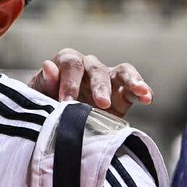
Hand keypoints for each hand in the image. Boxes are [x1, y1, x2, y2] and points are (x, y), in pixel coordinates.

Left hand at [27, 48, 152, 116]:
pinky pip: (133, 89)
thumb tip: (48, 66)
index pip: (71, 63)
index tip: (66, 101)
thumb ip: (44, 83)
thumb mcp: (38, 96)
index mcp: (66, 63)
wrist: (55, 124)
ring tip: (140, 91)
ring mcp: (107, 80)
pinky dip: (142, 91)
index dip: (69, 80)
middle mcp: (88, 67)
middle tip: (101, 104)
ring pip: (122, 72)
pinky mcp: (121, 95)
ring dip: (131, 80)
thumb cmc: (43, 105)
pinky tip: (148, 98)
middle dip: (99, 86)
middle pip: (96, 69)